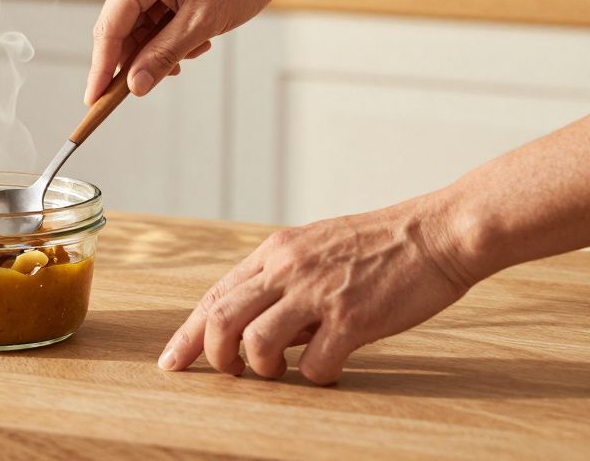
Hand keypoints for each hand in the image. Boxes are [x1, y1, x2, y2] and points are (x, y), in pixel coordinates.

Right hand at [85, 0, 301, 104]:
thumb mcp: (201, 24)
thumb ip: (163, 55)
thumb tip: (135, 86)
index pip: (109, 28)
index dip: (101, 68)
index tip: (94, 99)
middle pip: (121, 27)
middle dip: (141, 56)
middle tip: (152, 83)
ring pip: (139, 24)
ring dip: (161, 45)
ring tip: (196, 48)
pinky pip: (152, 14)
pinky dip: (170, 32)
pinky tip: (197, 36)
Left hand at [158, 194, 479, 384]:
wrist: (437, 233)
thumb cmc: (380, 246)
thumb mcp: (316, 249)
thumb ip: (283, 283)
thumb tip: (257, 329)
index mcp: (275, 252)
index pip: (214, 295)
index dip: (188, 334)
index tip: (171, 361)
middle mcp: (287, 269)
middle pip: (220, 318)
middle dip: (212, 355)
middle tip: (226, 372)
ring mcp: (318, 293)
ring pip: (256, 343)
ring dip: (261, 368)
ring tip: (280, 370)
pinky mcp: (353, 318)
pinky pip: (313, 364)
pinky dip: (314, 377)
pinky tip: (330, 368)